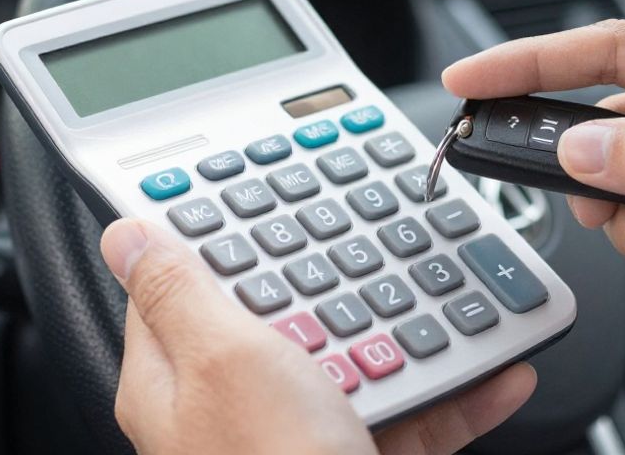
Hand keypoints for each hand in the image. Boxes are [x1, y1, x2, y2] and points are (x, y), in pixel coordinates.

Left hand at [100, 219, 535, 453]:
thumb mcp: (223, 358)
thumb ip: (180, 291)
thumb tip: (127, 233)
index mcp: (176, 382)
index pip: (178, 286)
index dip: (217, 235)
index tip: (257, 194)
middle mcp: (233, 411)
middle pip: (282, 317)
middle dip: (335, 279)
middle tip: (371, 240)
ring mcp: (299, 440)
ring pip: (358, 362)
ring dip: (411, 331)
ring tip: (452, 297)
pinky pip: (414, 414)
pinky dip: (459, 390)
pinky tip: (497, 369)